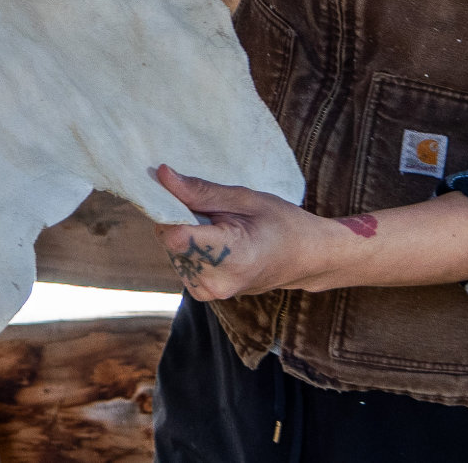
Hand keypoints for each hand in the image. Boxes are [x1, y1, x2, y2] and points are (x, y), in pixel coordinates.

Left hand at [152, 167, 338, 300]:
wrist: (305, 258)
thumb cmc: (282, 223)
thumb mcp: (246, 199)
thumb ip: (202, 191)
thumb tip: (162, 175)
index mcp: (231, 257)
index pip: (175, 236)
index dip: (171, 209)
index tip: (180, 191)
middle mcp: (215, 282)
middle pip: (170, 241)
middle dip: (180, 218)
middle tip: (212, 208)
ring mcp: (209, 292)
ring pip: (172, 250)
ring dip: (185, 231)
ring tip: (219, 224)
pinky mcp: (204, 293)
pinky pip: (181, 261)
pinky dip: (190, 245)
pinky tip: (214, 238)